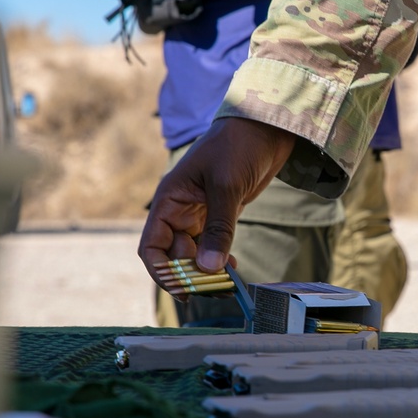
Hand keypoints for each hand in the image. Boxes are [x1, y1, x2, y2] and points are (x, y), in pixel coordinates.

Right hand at [138, 118, 296, 288]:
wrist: (265, 128)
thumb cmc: (237, 146)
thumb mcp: (226, 186)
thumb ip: (219, 228)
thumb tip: (210, 269)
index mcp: (169, 199)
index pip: (152, 246)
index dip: (162, 271)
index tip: (183, 289)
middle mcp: (179, 209)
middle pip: (174, 255)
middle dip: (190, 275)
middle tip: (214, 290)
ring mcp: (200, 213)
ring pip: (194, 253)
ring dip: (207, 271)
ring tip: (226, 284)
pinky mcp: (220, 214)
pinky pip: (212, 245)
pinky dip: (219, 260)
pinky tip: (232, 269)